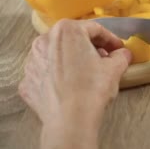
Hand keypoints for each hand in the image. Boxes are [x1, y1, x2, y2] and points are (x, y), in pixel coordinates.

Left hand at [18, 19, 131, 148]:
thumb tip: (123, 54)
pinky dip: (56, 77)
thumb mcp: (115, 68)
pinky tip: (68, 87)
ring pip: (56, 55)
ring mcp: (32, 61)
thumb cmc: (92, 87)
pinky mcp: (27, 81)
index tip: (118, 48)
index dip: (110, 39)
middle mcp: (45, 40)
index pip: (94, 29)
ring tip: (85, 74)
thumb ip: (121, 55)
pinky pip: (45, 73)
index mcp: (67, 30)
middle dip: (89, 48)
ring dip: (71, 60)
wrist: (70, 119)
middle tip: (104, 59)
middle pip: (72, 39)